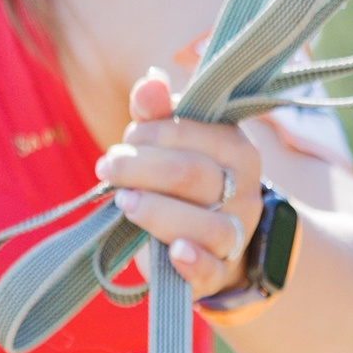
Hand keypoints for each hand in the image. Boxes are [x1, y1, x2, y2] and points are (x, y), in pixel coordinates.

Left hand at [96, 72, 259, 295]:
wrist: (210, 245)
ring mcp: (237, 232)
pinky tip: (174, 252)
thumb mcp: (170, 146)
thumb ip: (158, 115)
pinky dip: (194, 262)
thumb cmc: (182, 186)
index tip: (124, 141)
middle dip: (139, 169)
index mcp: (236, 148)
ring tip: (124, 203)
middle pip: (189, 175)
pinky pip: (212, 269)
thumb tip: (150, 81)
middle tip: (108, 168)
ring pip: (205, 224)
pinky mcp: (220, 271)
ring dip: (156, 212)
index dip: (147, 134)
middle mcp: (244, 189)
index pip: (188, 133)